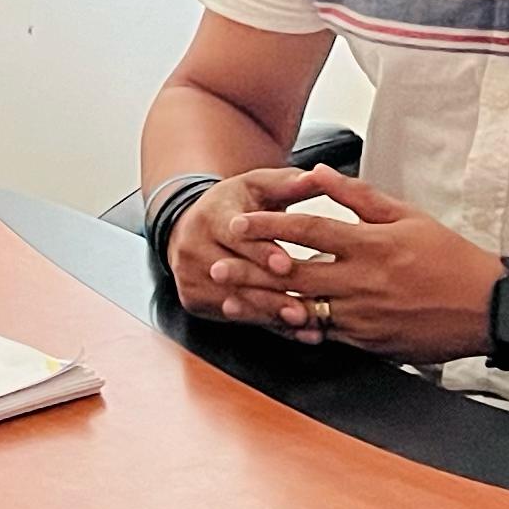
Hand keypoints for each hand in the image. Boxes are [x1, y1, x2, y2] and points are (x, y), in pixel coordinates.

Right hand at [168, 166, 334, 320]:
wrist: (194, 224)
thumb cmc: (235, 205)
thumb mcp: (259, 186)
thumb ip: (289, 183)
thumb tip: (318, 175)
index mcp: (210, 216)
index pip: (235, 236)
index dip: (261, 251)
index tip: (284, 264)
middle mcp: (193, 247)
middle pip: (235, 275)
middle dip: (270, 292)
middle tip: (303, 308)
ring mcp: (190, 277)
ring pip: (234, 301)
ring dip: (270, 315)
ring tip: (304, 323)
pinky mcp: (194, 299)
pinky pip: (234, 316)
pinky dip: (267, 325)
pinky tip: (296, 333)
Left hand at [227, 169, 500, 360]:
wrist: (486, 306)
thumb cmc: (449, 256)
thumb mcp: (408, 215)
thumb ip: (359, 196)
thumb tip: (318, 173)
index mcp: (371, 244)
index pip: (308, 230)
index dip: (269, 225)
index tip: (239, 221)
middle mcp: (363, 282)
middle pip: (294, 275)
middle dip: (251, 270)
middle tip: (217, 265)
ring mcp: (364, 317)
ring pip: (302, 311)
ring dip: (263, 306)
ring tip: (232, 302)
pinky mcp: (369, 344)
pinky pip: (324, 336)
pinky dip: (296, 330)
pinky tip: (273, 324)